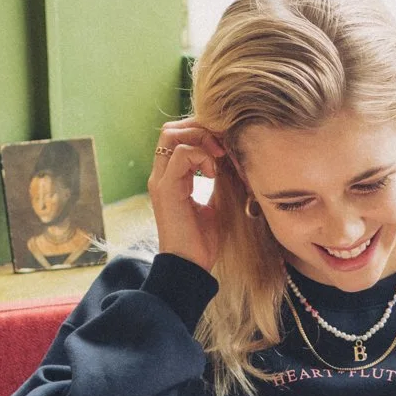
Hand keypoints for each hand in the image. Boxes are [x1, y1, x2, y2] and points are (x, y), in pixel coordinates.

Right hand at [149, 119, 228, 272]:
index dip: (202, 133)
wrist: (190, 267)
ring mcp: (161, 180)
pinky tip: (213, 172)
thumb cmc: (203, 242)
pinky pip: (180, 154)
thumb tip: (234, 161)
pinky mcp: (166, 189)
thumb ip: (220, 181)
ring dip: (201, 138)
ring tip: (219, 156)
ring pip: (172, 134)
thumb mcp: (216, 204)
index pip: (178, 137)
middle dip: (200, 129)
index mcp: (171, 178)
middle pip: (172, 129)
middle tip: (222, 146)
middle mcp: (162, 175)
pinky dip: (201, 155)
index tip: (225, 147)